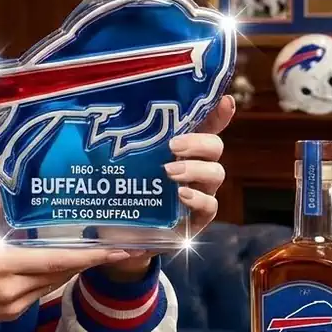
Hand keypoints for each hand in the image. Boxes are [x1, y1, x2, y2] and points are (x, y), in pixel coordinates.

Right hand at [0, 138, 140, 331]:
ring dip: (74, 268)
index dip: (89, 255)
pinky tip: (62, 264)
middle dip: (91, 260)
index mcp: (0, 265)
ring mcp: (14, 305)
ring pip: (53, 285)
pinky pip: (41, 293)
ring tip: (98, 251)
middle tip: (121, 246)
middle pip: (63, 273)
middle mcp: (14, 289)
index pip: (55, 260)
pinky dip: (54, 277)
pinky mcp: (10, 314)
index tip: (118, 248)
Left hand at [101, 94, 235, 278]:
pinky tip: (181, 196)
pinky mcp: (197, 218)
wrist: (118, 230)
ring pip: (217, 173)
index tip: (225, 101)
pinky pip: (210, 206)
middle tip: (172, 146)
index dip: (219, 112)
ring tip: (169, 172)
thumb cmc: (121, 187)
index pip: (206, 125)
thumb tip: (106, 111)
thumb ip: (123, 139)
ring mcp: (199, 192)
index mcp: (180, 148)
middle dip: (199, 143)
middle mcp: (195, 166)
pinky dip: (198, 199)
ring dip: (195, 169)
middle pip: (215, 147)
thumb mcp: (121, 161)